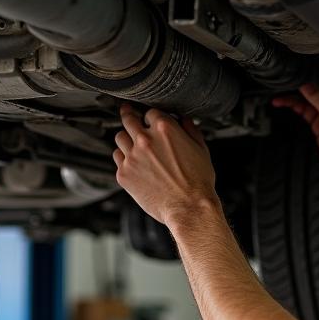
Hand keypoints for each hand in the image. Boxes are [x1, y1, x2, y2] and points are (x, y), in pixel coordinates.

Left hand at [113, 103, 219, 226]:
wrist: (189, 207)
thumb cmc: (197, 182)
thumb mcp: (201, 149)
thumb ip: (190, 129)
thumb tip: (184, 120)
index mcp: (164, 129)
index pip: (150, 112)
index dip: (151, 116)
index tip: (150, 119)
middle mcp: (145, 140)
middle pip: (128, 119)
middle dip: (130, 116)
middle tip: (128, 114)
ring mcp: (132, 157)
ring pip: (119, 137)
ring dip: (127, 138)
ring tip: (133, 144)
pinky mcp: (124, 173)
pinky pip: (117, 158)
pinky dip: (124, 158)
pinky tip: (134, 163)